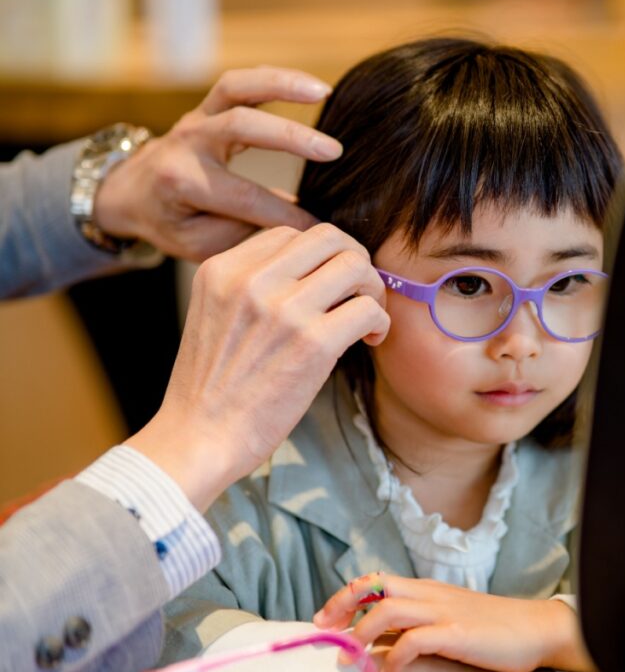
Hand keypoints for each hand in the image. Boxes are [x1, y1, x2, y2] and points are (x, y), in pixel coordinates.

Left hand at [93, 66, 342, 261]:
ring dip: (282, 85)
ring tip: (324, 92)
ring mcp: (196, 118)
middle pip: (241, 127)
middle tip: (334, 152)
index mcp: (183, 183)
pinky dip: (276, 79)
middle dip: (291, 138)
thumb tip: (296, 224)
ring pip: (237, 88)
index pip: (248, 198)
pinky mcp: (207, 106)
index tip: (322, 229)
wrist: (132, 191)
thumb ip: (244, 232)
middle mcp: (187, 143)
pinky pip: (240, 83)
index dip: (290, 215)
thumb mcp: (200, 244)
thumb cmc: (172, 223)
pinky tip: (313, 87)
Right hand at [126, 223, 388, 510]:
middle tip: (358, 293)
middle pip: (329, 237)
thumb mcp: (213, 314)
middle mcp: (252, 280)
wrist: (198, 440)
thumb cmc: (211, 389)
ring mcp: (284, 309)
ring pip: (356, 265)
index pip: (290, 232)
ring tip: (366, 317)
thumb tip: (309, 270)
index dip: (320, 255)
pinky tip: (369, 340)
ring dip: (372, 289)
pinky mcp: (314, 343)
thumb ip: (250, 285)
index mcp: (223, 269)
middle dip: (354, 260)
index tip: (329, 283)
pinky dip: (379, 322)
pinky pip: (369, 309)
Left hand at [313, 573, 594, 671]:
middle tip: (324, 630)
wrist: (537, 628)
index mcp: (428, 588)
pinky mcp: (457, 634)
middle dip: (343, 605)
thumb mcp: (451, 618)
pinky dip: (394, 658)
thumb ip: (418, 624)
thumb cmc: (494, 628)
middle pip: (376, 587)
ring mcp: (444, 612)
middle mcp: (432, 594)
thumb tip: (380, 642)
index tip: (325, 615)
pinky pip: (415, 641)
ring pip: (388, 610)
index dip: (347, 594)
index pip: (378, 580)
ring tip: (350, 656)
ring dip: (362, 634)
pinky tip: (390, 671)